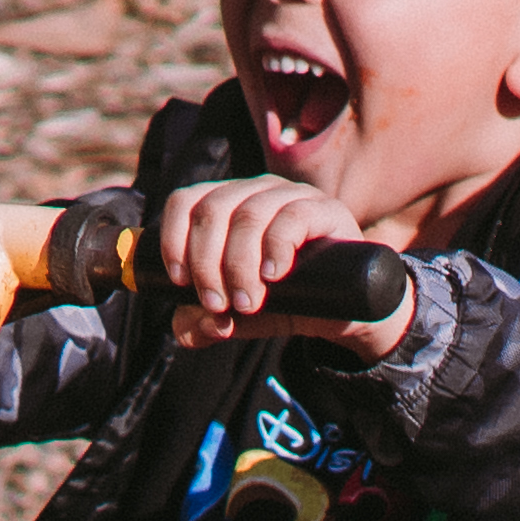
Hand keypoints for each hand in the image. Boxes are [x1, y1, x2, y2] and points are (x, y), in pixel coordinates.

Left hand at [157, 174, 415, 346]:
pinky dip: (275, 247)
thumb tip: (187, 328)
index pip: (185, 201)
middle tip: (217, 305)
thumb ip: (207, 323)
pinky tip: (273, 275)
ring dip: (239, 264)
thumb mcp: (240, 316)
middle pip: (213, 210)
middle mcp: (255, 192)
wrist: (346, 313)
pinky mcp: (326, 210)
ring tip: (247, 303)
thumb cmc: (286, 302)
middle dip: (207, 263)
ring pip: (249, 215)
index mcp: (226, 204)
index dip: (174, 239)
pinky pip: (293, 215)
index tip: (179, 281)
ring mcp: (292, 196)